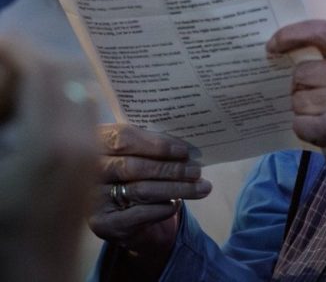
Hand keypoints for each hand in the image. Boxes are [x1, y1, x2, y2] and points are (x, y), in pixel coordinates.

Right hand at [0, 41, 98, 281]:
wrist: (34, 274)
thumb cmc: (4, 228)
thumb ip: (2, 121)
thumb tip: (5, 88)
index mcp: (49, 142)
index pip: (42, 73)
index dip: (21, 49)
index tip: (3, 38)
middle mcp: (79, 142)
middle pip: (67, 75)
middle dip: (37, 58)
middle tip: (10, 53)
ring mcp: (90, 153)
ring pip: (79, 92)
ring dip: (53, 77)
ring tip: (23, 75)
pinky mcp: (92, 165)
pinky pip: (85, 114)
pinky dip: (64, 98)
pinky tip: (41, 106)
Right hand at [89, 123, 211, 271]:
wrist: (118, 214)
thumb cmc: (132, 172)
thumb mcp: (135, 151)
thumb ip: (150, 144)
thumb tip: (185, 149)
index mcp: (96, 142)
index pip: (124, 139)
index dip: (156, 144)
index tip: (183, 150)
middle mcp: (88, 170)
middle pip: (135, 167)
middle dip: (171, 169)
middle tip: (197, 170)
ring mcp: (93, 198)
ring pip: (141, 190)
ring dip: (176, 188)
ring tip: (200, 187)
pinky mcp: (101, 224)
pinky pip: (139, 214)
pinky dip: (162, 208)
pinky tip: (177, 204)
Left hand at [267, 20, 325, 247]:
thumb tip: (291, 55)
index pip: (323, 30)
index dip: (292, 34)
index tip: (273, 44)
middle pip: (302, 71)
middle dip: (302, 90)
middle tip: (324, 106)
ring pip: (298, 98)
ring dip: (305, 113)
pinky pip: (299, 122)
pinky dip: (306, 132)